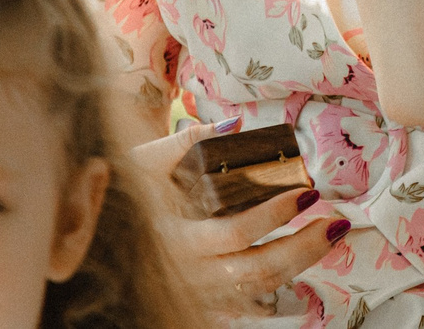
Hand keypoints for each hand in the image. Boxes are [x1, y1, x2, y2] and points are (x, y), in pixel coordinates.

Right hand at [128, 124, 348, 317]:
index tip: (306, 192)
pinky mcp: (200, 301)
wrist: (87, 234)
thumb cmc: (118, 192)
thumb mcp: (141, 162)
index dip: (272, 216)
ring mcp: (194, 291)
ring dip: (300, 263)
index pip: (233, 234)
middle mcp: (186, 272)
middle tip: (336, 222)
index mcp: (172, 236)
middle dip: (302, 248)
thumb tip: (236, 123)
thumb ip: (185, 141)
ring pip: (256, 288)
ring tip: (331, 235)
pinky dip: (278, 285)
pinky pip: (245, 302)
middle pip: (254, 270)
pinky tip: (303, 261)